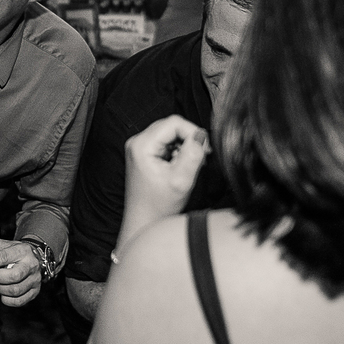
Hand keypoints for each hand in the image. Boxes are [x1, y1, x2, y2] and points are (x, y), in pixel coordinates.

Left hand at [0, 240, 42, 307]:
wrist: (35, 257)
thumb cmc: (16, 252)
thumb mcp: (6, 246)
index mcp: (22, 250)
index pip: (3, 257)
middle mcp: (31, 265)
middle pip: (13, 276)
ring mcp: (35, 279)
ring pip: (15, 290)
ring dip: (2, 289)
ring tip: (0, 284)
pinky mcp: (35, 291)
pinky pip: (19, 301)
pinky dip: (7, 300)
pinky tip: (5, 293)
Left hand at [123, 116, 208, 235]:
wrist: (143, 221)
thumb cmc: (158, 206)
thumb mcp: (181, 180)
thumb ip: (193, 155)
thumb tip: (201, 135)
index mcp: (142, 145)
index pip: (174, 122)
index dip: (193, 132)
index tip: (205, 150)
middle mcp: (137, 142)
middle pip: (171, 126)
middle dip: (189, 139)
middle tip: (201, 159)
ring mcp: (139, 147)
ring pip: (170, 134)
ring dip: (185, 146)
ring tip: (189, 166)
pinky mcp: (144, 154)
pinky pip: (166, 143)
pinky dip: (178, 152)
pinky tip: (181, 167)